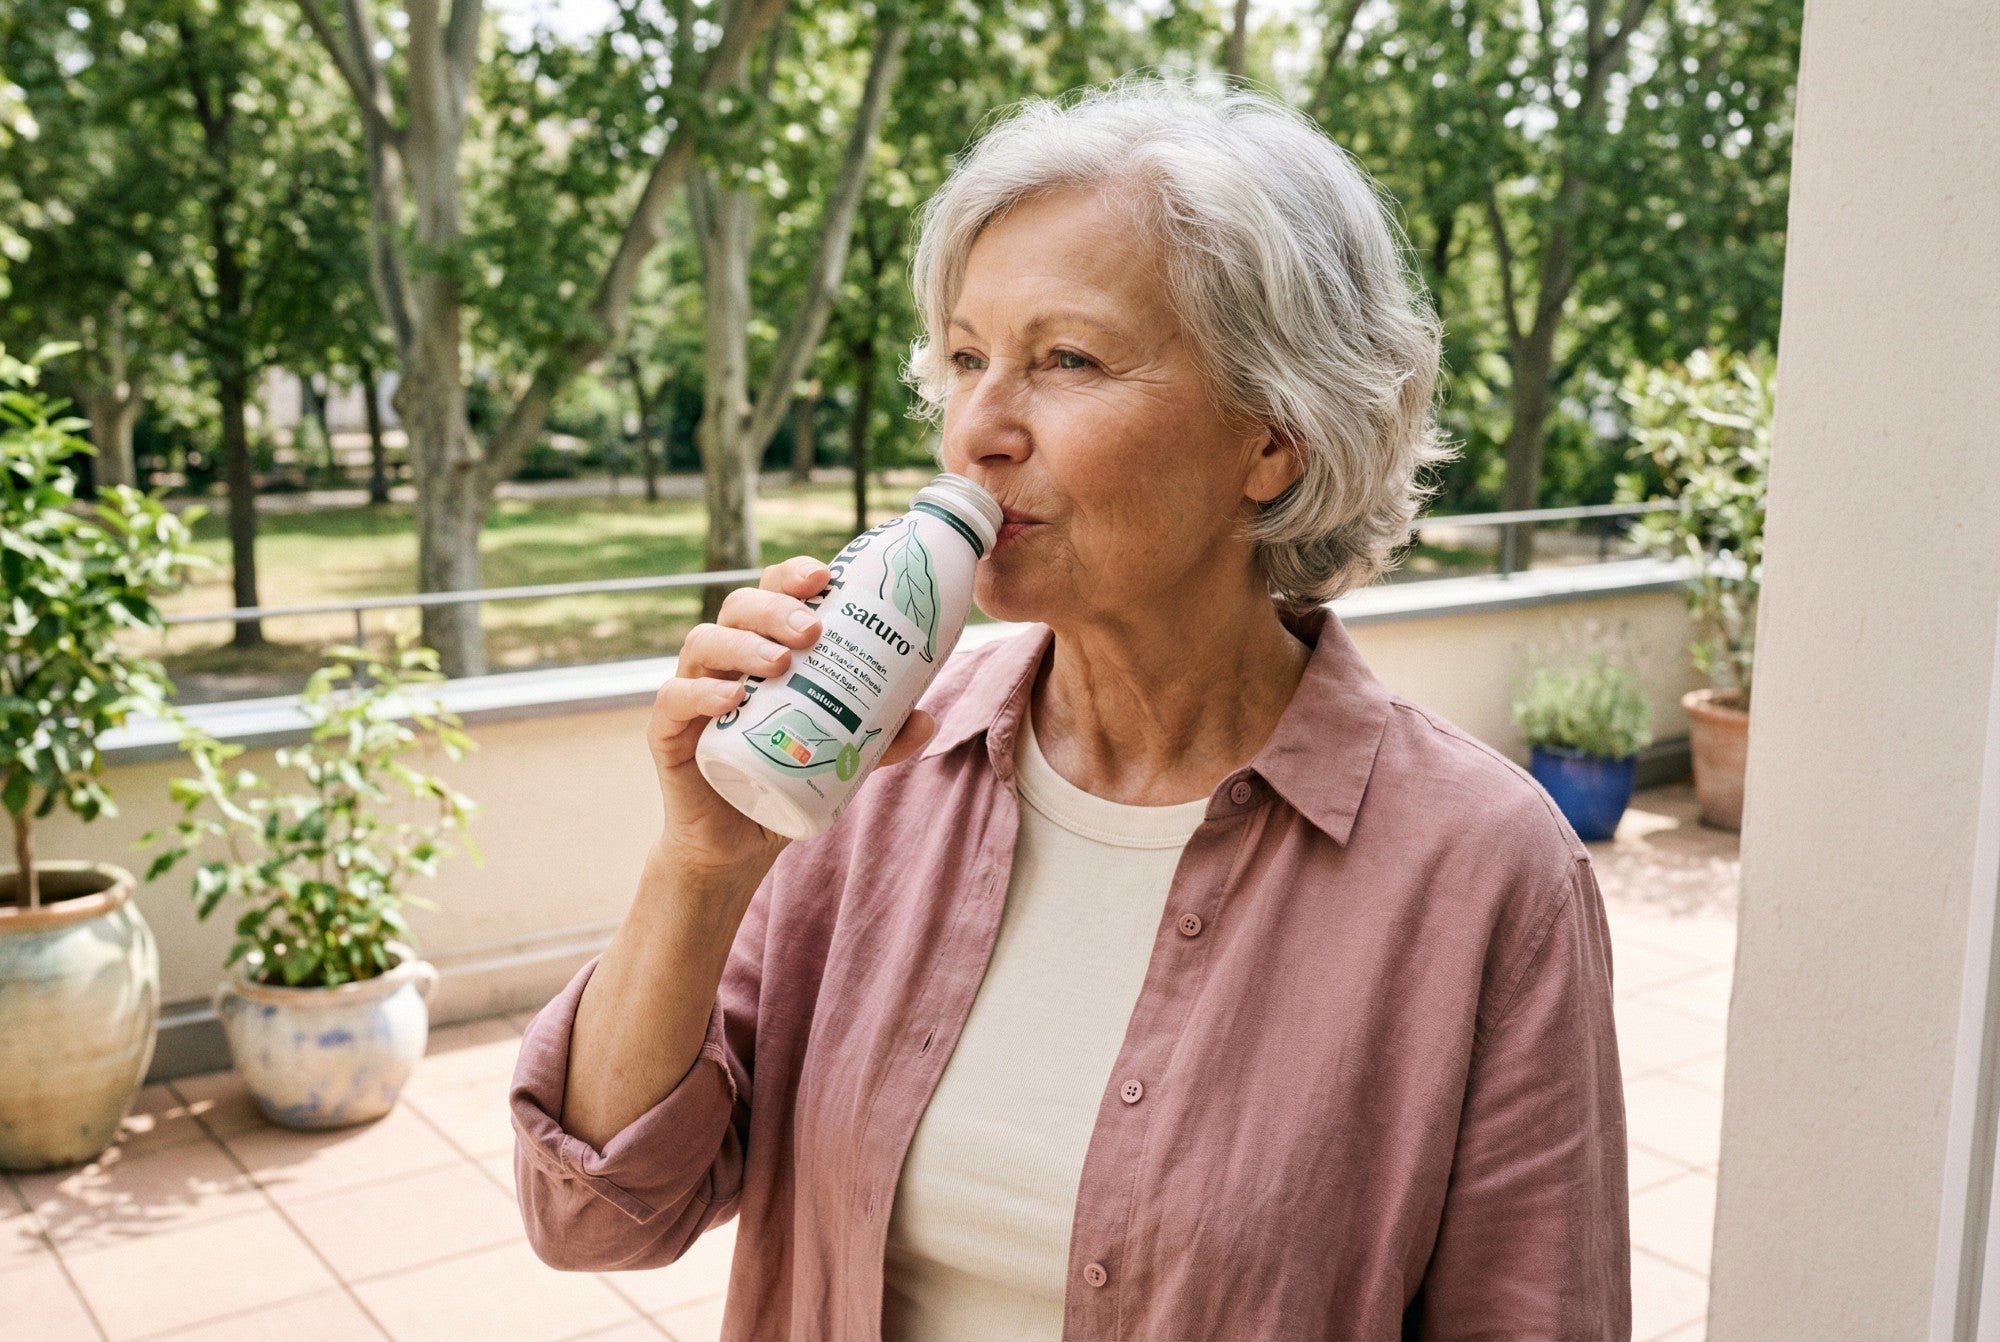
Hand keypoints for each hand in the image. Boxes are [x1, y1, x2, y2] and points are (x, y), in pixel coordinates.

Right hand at [647, 554, 938, 875]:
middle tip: (811, 629)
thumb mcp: (843, 757)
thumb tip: (926, 719)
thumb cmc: (787, 780)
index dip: (792, 576)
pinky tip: (731, 697)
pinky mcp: (669, 732)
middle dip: (774, 608)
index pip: (772, 592)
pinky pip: (673, 699)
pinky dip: (700, 692)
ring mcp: (694, 692)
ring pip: (703, 642)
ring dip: (743, 645)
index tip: (824, 577)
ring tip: (780, 663)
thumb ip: (881, 739)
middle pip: (739, 607)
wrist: (739, 843)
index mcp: (764, 649)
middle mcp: (725, 660)